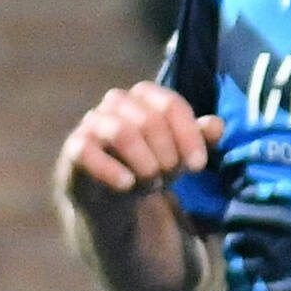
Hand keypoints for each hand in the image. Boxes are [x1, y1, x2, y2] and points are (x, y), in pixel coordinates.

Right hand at [55, 81, 221, 209]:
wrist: (113, 195)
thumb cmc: (151, 164)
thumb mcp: (180, 154)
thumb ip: (199, 138)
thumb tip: (216, 125)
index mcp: (145, 95)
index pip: (171, 105)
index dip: (188, 136)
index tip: (198, 165)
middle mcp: (117, 102)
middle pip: (150, 120)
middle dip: (167, 154)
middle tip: (170, 177)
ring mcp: (92, 122)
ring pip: (122, 132)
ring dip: (144, 162)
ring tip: (151, 183)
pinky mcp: (74, 147)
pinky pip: (87, 150)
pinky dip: (112, 170)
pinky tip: (127, 185)